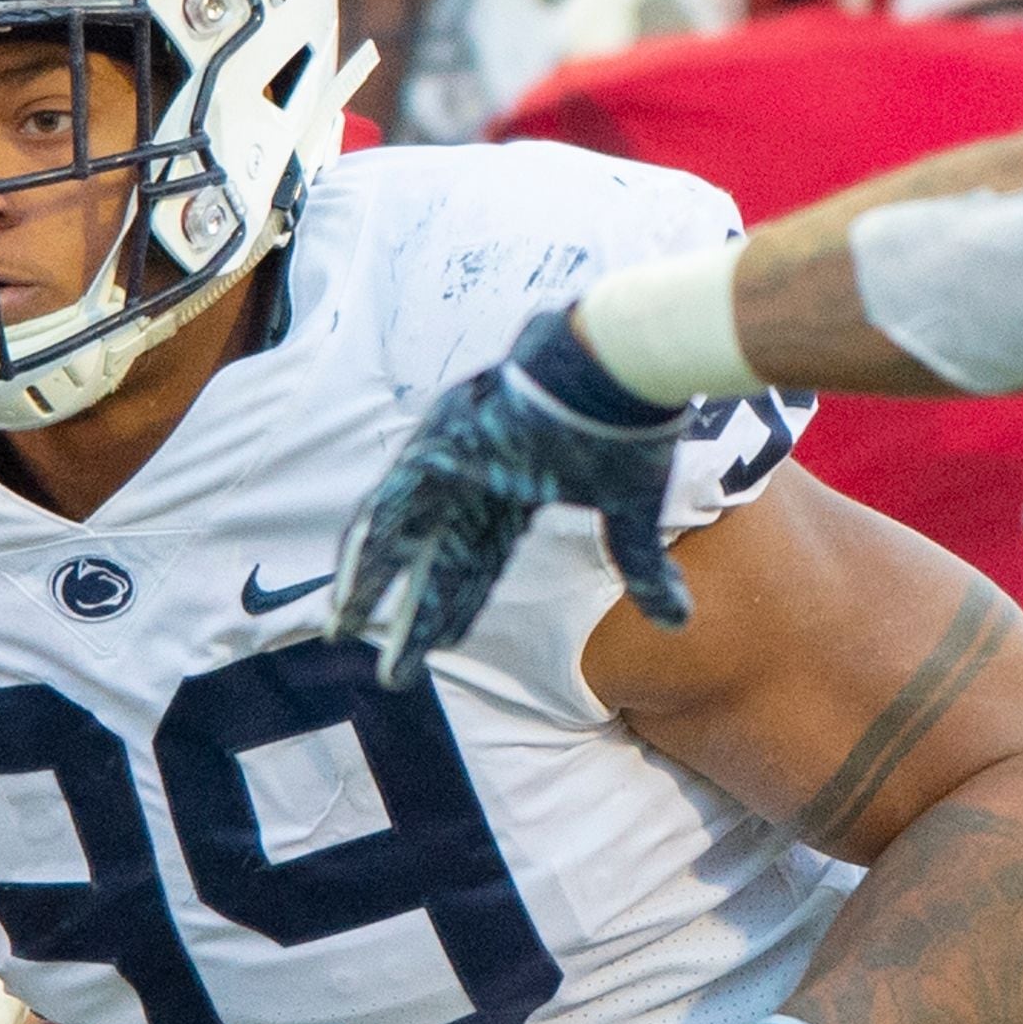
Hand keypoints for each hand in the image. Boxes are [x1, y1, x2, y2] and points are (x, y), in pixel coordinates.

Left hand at [330, 306, 688, 691]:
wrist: (620, 360)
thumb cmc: (634, 422)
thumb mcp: (634, 510)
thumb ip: (643, 568)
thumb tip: (678, 622)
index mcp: (518, 486)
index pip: (481, 560)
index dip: (461, 605)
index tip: (443, 645)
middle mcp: (476, 475)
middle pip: (436, 556)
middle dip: (411, 610)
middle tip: (386, 662)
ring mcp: (454, 458)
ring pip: (402, 534)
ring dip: (372, 586)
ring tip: (344, 632)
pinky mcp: (438, 447)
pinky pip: (392, 507)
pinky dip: (370, 550)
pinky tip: (348, 588)